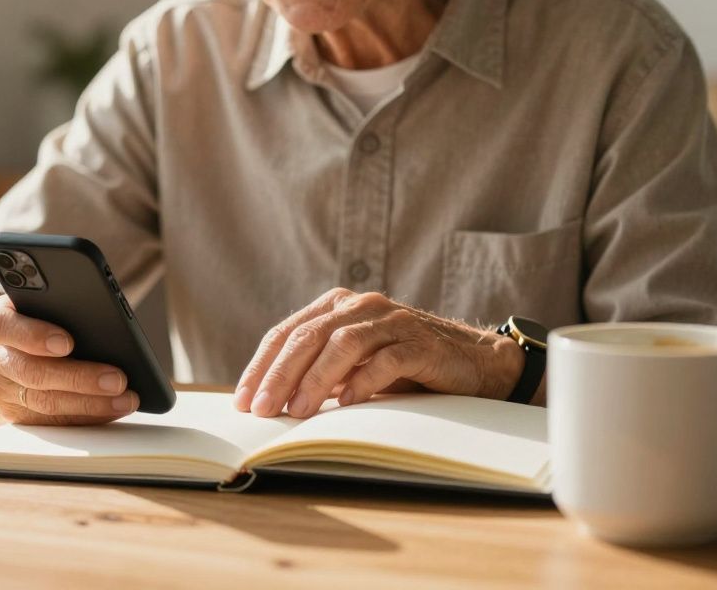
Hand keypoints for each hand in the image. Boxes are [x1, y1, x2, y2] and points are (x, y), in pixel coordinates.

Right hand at [0, 296, 138, 424]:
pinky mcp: (12, 412)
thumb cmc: (33, 313)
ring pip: (43, 402)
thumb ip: (58, 305)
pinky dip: (85, 416)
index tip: (68, 343)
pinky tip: (112, 408)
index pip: (6, 327)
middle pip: (32, 373)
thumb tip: (104, 322)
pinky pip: (50, 420)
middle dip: (79, 378)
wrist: (4, 337)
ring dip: (90, 403)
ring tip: (125, 398)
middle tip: (117, 380)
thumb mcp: (38, 299)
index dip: (36, 336)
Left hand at [234, 289, 524, 417]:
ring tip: (298, 410)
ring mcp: (393, 321)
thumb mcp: (353, 366)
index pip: (287, 332)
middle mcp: (361, 306)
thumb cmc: (403, 367)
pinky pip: (387, 358)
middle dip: (280, 374)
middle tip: (263, 408)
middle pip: (309, 336)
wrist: (473, 363)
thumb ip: (318, 372)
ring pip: (344, 343)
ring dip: (316, 378)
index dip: (261, 366)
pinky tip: (347, 402)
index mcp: (337, 306)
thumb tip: (269, 403)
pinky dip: (363, 380)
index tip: (243, 400)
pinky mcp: (422, 343)